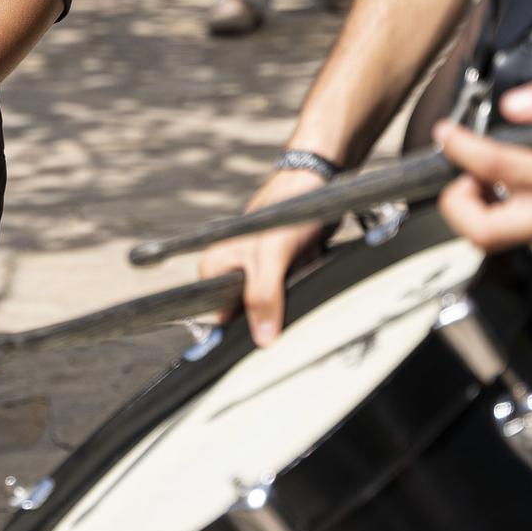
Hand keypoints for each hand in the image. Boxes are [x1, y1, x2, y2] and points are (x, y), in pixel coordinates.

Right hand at [197, 168, 329, 345]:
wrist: (317, 184)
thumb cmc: (284, 213)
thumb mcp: (271, 258)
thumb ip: (263, 297)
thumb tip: (262, 340)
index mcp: (214, 266)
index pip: (219, 313)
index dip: (238, 331)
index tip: (261, 346)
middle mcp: (231, 270)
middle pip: (246, 312)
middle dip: (270, 315)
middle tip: (289, 309)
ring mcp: (256, 270)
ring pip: (271, 304)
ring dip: (289, 302)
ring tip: (301, 276)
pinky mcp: (279, 268)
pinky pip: (288, 291)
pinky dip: (301, 288)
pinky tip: (309, 272)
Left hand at [433, 74, 531, 252]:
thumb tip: (513, 107)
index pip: (492, 167)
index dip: (459, 148)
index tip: (446, 134)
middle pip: (484, 233)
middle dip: (457, 205)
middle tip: (458, 174)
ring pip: (494, 238)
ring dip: (474, 208)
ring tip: (479, 175)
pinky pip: (512, 233)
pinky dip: (494, 211)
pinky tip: (502, 185)